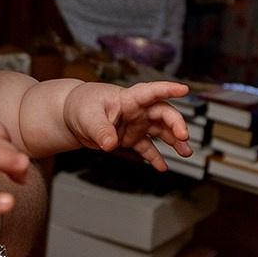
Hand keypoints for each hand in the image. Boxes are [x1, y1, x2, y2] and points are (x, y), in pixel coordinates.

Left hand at [66, 80, 190, 167]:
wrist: (72, 116)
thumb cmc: (81, 106)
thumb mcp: (89, 116)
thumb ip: (101, 130)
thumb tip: (109, 144)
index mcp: (128, 98)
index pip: (151, 91)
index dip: (168, 89)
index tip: (184, 90)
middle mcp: (136, 110)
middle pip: (162, 113)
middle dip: (176, 124)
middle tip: (183, 136)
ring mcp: (135, 124)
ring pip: (160, 131)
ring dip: (174, 141)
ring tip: (186, 152)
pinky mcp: (130, 138)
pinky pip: (147, 148)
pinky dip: (155, 157)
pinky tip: (163, 167)